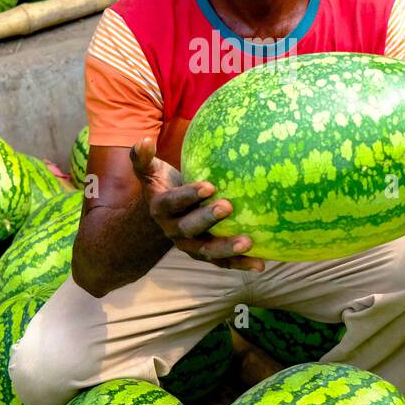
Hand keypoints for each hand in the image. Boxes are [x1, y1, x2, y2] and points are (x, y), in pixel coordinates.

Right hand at [129, 137, 263, 271]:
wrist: (167, 212)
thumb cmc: (164, 184)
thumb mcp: (151, 170)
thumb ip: (143, 157)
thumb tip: (144, 140)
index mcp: (161, 208)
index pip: (173, 202)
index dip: (188, 196)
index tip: (208, 186)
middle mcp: (174, 230)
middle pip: (189, 229)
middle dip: (208, 219)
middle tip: (228, 206)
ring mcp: (190, 245)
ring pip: (206, 251)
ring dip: (226, 248)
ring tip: (248, 242)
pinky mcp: (206, 254)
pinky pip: (222, 263)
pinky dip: (240, 265)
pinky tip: (260, 265)